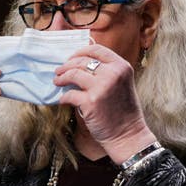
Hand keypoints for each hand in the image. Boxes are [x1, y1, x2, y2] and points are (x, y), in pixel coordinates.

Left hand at [53, 45, 155, 163]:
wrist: (128, 135)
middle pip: (81, 61)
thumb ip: (108, 71)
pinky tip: (63, 100)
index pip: (96, 50)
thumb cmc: (124, 111)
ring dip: (62, 77)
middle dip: (67, 65)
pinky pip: (69, 94)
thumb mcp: (122, 83)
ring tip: (57, 81)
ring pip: (73, 74)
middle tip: (59, 70)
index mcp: (121, 66)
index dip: (80, 52)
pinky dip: (64, 97)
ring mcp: (101, 87)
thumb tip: (82, 63)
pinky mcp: (91, 102)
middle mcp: (113, 73)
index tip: (71, 58)